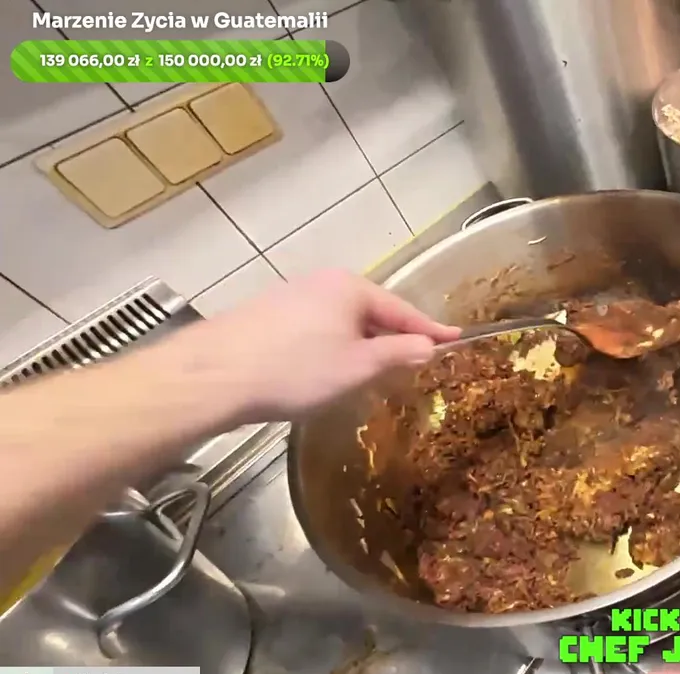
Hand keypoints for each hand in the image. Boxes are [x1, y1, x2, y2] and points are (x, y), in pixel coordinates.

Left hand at [195, 269, 458, 420]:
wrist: (215, 375)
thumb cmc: (296, 369)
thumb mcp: (357, 367)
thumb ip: (397, 354)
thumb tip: (427, 347)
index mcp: (351, 288)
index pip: (403, 310)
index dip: (430, 330)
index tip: (456, 339)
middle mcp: (323, 283)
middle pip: (371, 312)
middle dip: (394, 336)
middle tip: (418, 359)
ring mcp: (292, 297)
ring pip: (342, 321)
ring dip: (362, 344)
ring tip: (377, 371)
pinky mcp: (268, 317)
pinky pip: (318, 329)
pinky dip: (334, 346)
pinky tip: (330, 370)